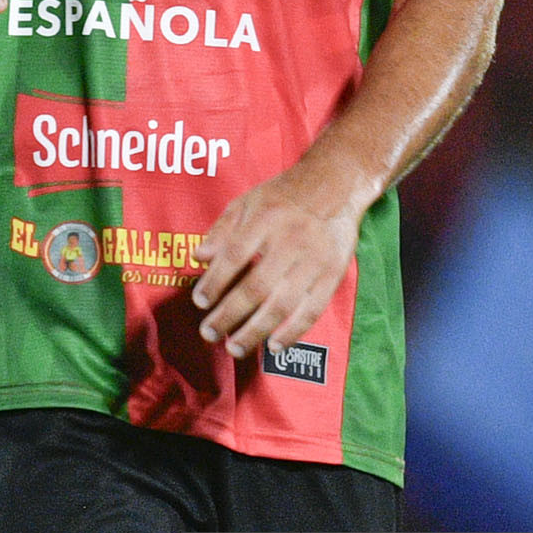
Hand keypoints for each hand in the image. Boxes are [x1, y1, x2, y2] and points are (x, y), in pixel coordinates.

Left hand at [190, 171, 360, 361]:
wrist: (334, 185)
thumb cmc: (283, 196)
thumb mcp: (247, 201)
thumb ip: (221, 230)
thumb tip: (198, 257)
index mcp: (265, 219)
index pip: (234, 255)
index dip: (215, 281)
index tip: (200, 302)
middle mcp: (290, 241)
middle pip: (256, 286)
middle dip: (229, 314)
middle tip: (209, 333)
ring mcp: (314, 260)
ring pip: (282, 304)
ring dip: (256, 331)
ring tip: (234, 347)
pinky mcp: (332, 274)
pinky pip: (311, 310)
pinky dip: (292, 332)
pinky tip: (273, 346)